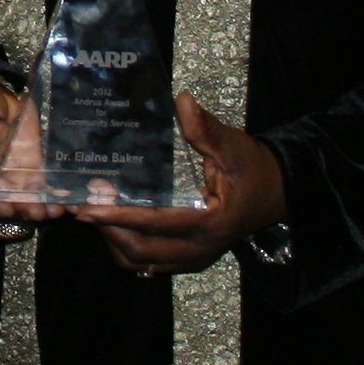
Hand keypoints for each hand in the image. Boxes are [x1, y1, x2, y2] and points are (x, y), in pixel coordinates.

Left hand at [75, 92, 285, 275]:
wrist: (280, 192)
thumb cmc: (255, 168)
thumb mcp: (233, 146)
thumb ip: (206, 128)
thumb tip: (183, 100)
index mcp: (210, 223)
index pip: (157, 224)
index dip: (121, 216)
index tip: (91, 206)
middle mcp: (200, 248)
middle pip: (142, 252)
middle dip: (109, 231)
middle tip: (83, 206)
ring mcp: (195, 258)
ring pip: (142, 263)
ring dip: (115, 242)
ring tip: (95, 214)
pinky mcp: (190, 259)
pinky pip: (151, 264)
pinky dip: (129, 250)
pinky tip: (114, 226)